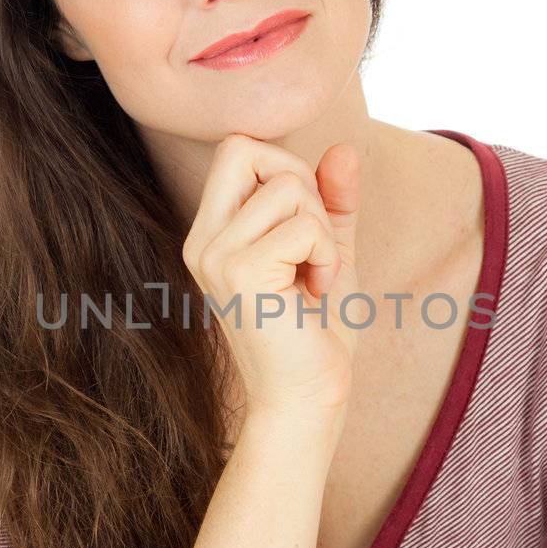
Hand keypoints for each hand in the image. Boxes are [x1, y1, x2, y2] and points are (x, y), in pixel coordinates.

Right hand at [182, 133, 361, 417]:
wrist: (306, 399)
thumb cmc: (316, 333)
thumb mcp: (329, 251)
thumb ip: (332, 199)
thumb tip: (342, 149)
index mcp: (213, 232)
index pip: (237, 149)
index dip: (284, 168)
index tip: (305, 226)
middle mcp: (203, 240)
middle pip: (246, 148)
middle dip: (300, 183)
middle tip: (313, 244)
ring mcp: (216, 255)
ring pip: (287, 186)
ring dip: (322, 227)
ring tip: (317, 274)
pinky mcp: (241, 272)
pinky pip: (304, 224)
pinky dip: (328, 253)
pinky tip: (318, 290)